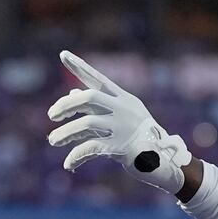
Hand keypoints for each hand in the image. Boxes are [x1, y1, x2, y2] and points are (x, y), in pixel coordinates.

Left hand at [48, 51, 191, 194]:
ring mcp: (123, 128)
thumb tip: (72, 92)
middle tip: (51, 115)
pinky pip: (91, 148)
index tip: (63, 54)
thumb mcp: (121, 118)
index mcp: (124, 99)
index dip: (80, 66)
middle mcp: (123, 109)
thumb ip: (97, 106)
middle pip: (89, 97)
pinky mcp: (121, 147)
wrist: (166, 162)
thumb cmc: (141, 138)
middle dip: (66, 104)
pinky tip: (68, 164)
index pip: (98, 78)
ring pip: (86, 124)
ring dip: (65, 133)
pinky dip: (76, 156)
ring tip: (53, 140)